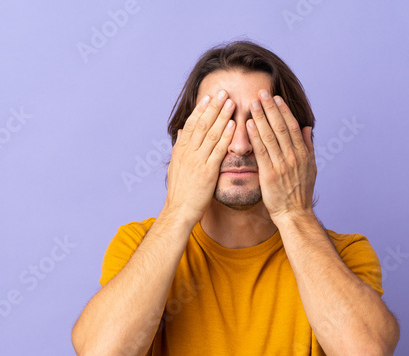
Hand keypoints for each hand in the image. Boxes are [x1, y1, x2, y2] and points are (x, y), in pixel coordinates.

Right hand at [163, 89, 235, 226]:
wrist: (179, 211)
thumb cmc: (180, 192)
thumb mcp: (175, 166)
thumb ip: (180, 148)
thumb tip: (181, 133)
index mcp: (181, 150)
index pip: (191, 124)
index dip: (201, 109)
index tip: (209, 96)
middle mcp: (188, 152)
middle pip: (201, 124)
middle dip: (213, 106)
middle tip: (223, 91)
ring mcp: (197, 161)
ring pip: (210, 133)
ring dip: (221, 116)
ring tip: (230, 102)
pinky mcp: (207, 172)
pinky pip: (217, 150)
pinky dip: (225, 136)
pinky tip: (232, 125)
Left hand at [245, 89, 315, 222]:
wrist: (294, 214)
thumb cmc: (300, 193)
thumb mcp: (311, 168)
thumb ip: (308, 146)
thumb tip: (307, 128)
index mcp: (303, 154)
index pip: (293, 126)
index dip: (283, 111)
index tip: (275, 98)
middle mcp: (293, 157)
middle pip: (281, 127)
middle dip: (271, 108)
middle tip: (261, 92)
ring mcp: (282, 165)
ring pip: (270, 136)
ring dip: (261, 117)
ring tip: (253, 102)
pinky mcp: (270, 174)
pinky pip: (261, 151)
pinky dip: (255, 136)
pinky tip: (249, 124)